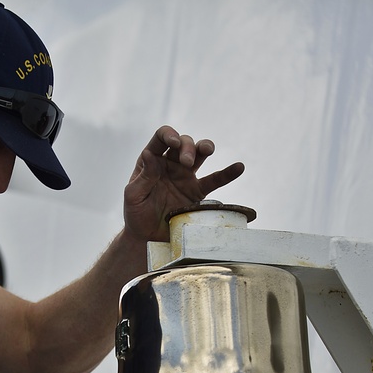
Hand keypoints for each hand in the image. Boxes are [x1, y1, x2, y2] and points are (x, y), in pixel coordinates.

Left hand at [123, 126, 244, 241]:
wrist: (149, 237)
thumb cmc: (136, 214)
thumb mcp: (133, 195)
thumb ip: (143, 175)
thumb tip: (149, 154)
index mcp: (152, 161)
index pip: (161, 138)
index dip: (169, 135)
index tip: (173, 142)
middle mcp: (170, 164)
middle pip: (184, 143)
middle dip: (187, 148)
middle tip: (186, 162)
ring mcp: (186, 176)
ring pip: (200, 154)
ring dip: (204, 147)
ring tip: (207, 150)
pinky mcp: (197, 192)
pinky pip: (215, 181)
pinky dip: (227, 173)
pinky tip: (239, 167)